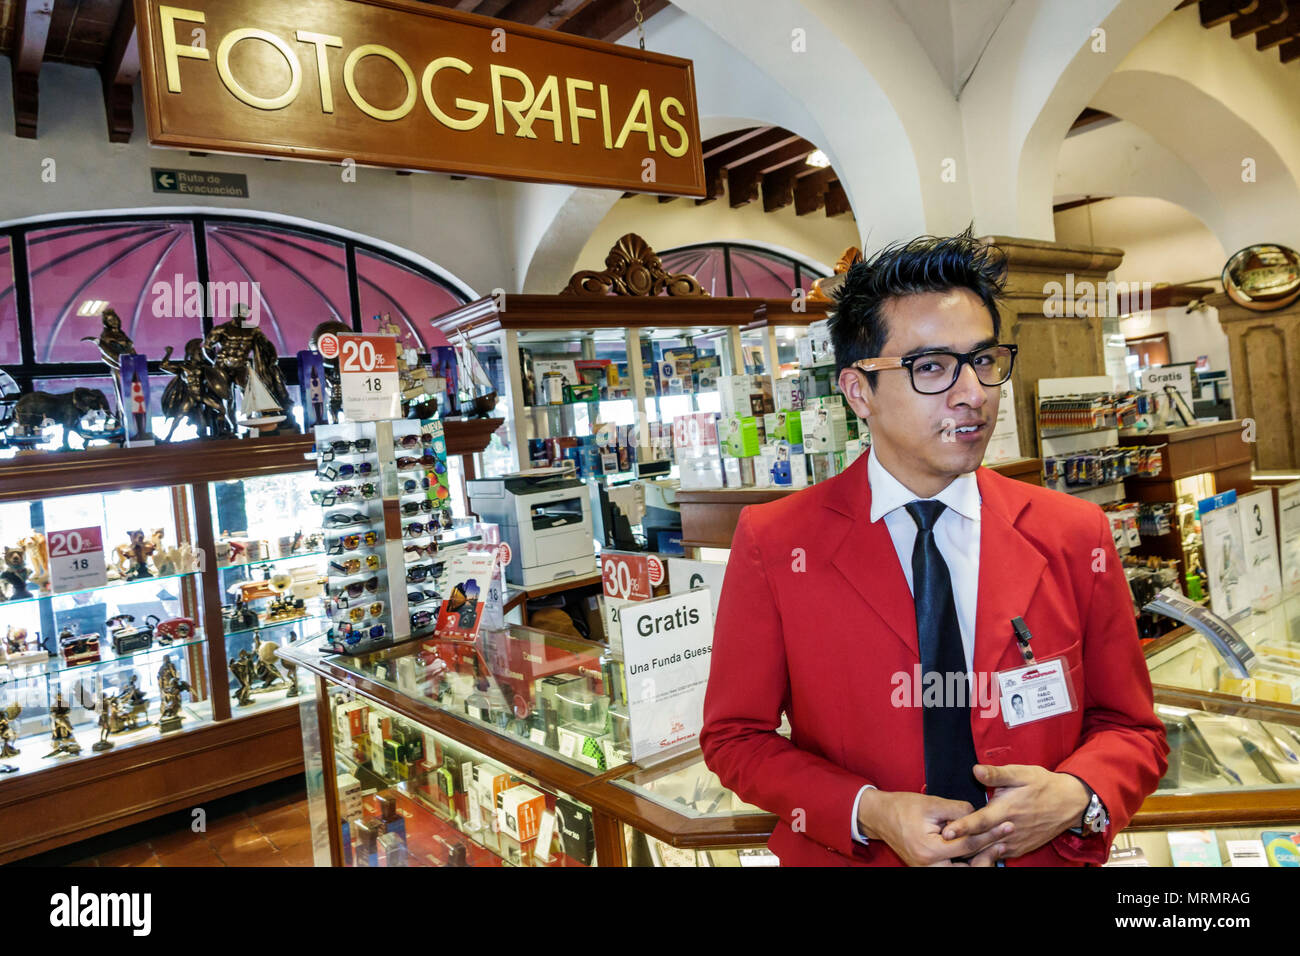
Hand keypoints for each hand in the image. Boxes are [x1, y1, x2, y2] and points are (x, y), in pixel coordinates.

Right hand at [858, 789, 1012, 866]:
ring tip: (994, 850)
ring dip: (979, 863)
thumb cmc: (903, 807)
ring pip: (961, 873)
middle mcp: (929, 866)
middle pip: (969, 869)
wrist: (879, 816)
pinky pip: (952, 870)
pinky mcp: (926, 869)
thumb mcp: (932, 803)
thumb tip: (979, 816)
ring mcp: (926, 870)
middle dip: (988, 856)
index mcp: (930, 849)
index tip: (1006, 826)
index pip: (968, 844)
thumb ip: (959, 810)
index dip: (990, 834)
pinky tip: (978, 853)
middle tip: (1004, 843)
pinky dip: (966, 864)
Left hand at [941, 764, 1089, 858]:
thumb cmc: (1043, 785)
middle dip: (961, 843)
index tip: (946, 832)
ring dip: (972, 849)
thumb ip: (997, 774)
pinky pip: (998, 855)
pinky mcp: (1020, 848)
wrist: (1068, 803)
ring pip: (989, 851)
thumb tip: (975, 770)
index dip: (962, 827)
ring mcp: (1015, 842)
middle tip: (941, 840)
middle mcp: (1010, 830)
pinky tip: (973, 849)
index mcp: (1007, 810)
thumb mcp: (1021, 774)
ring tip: (953, 847)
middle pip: (981, 841)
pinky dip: (985, 854)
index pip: (980, 822)